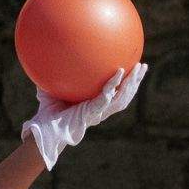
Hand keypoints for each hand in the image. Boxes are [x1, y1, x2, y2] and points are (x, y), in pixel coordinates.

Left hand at [22, 64, 144, 169]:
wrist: (45, 129)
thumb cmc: (48, 113)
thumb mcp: (50, 91)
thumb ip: (52, 77)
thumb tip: (45, 59)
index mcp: (95, 105)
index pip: (116, 94)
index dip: (125, 84)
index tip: (132, 70)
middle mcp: (101, 109)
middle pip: (125, 95)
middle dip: (136, 81)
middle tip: (144, 66)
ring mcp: (99, 112)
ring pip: (122, 97)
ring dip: (132, 82)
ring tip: (139, 68)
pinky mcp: (93, 112)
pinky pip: (107, 96)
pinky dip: (115, 84)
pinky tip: (120, 71)